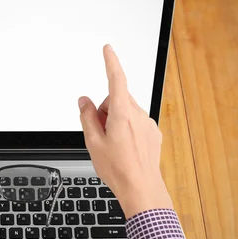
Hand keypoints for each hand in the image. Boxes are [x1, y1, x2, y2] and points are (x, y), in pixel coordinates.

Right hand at [78, 44, 172, 218]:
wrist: (141, 189)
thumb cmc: (118, 169)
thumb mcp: (93, 143)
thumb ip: (87, 117)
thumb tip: (85, 101)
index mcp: (122, 114)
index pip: (116, 80)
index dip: (111, 62)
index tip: (108, 50)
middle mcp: (138, 115)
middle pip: (117, 100)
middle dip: (105, 111)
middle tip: (100, 133)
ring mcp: (148, 124)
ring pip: (126, 112)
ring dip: (116, 121)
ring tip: (112, 145)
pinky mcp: (153, 133)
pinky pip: (136, 123)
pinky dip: (127, 130)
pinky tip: (124, 149)